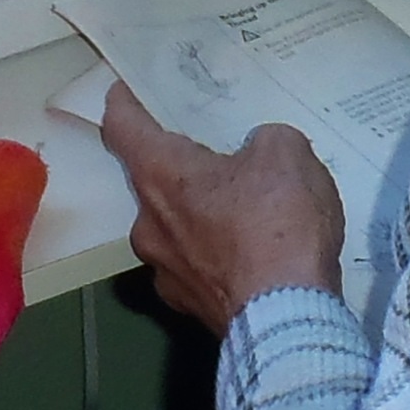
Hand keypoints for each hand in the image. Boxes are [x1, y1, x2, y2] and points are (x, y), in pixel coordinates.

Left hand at [99, 83, 345, 335]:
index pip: (123, 128)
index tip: (122, 91)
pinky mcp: (187, 306)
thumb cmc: (278, 225)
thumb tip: (258, 153)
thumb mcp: (288, 155)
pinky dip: (217, 257)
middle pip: (152, 182)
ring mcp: (164, 271)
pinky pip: (197, 267)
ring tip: (245, 214)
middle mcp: (149, 224)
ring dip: (199, 217)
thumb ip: (266, 141)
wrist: (287, 318)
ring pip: (174, 229)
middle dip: (183, 170)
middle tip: (216, 159)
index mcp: (162, 177)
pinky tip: (251, 258)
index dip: (122, 105)